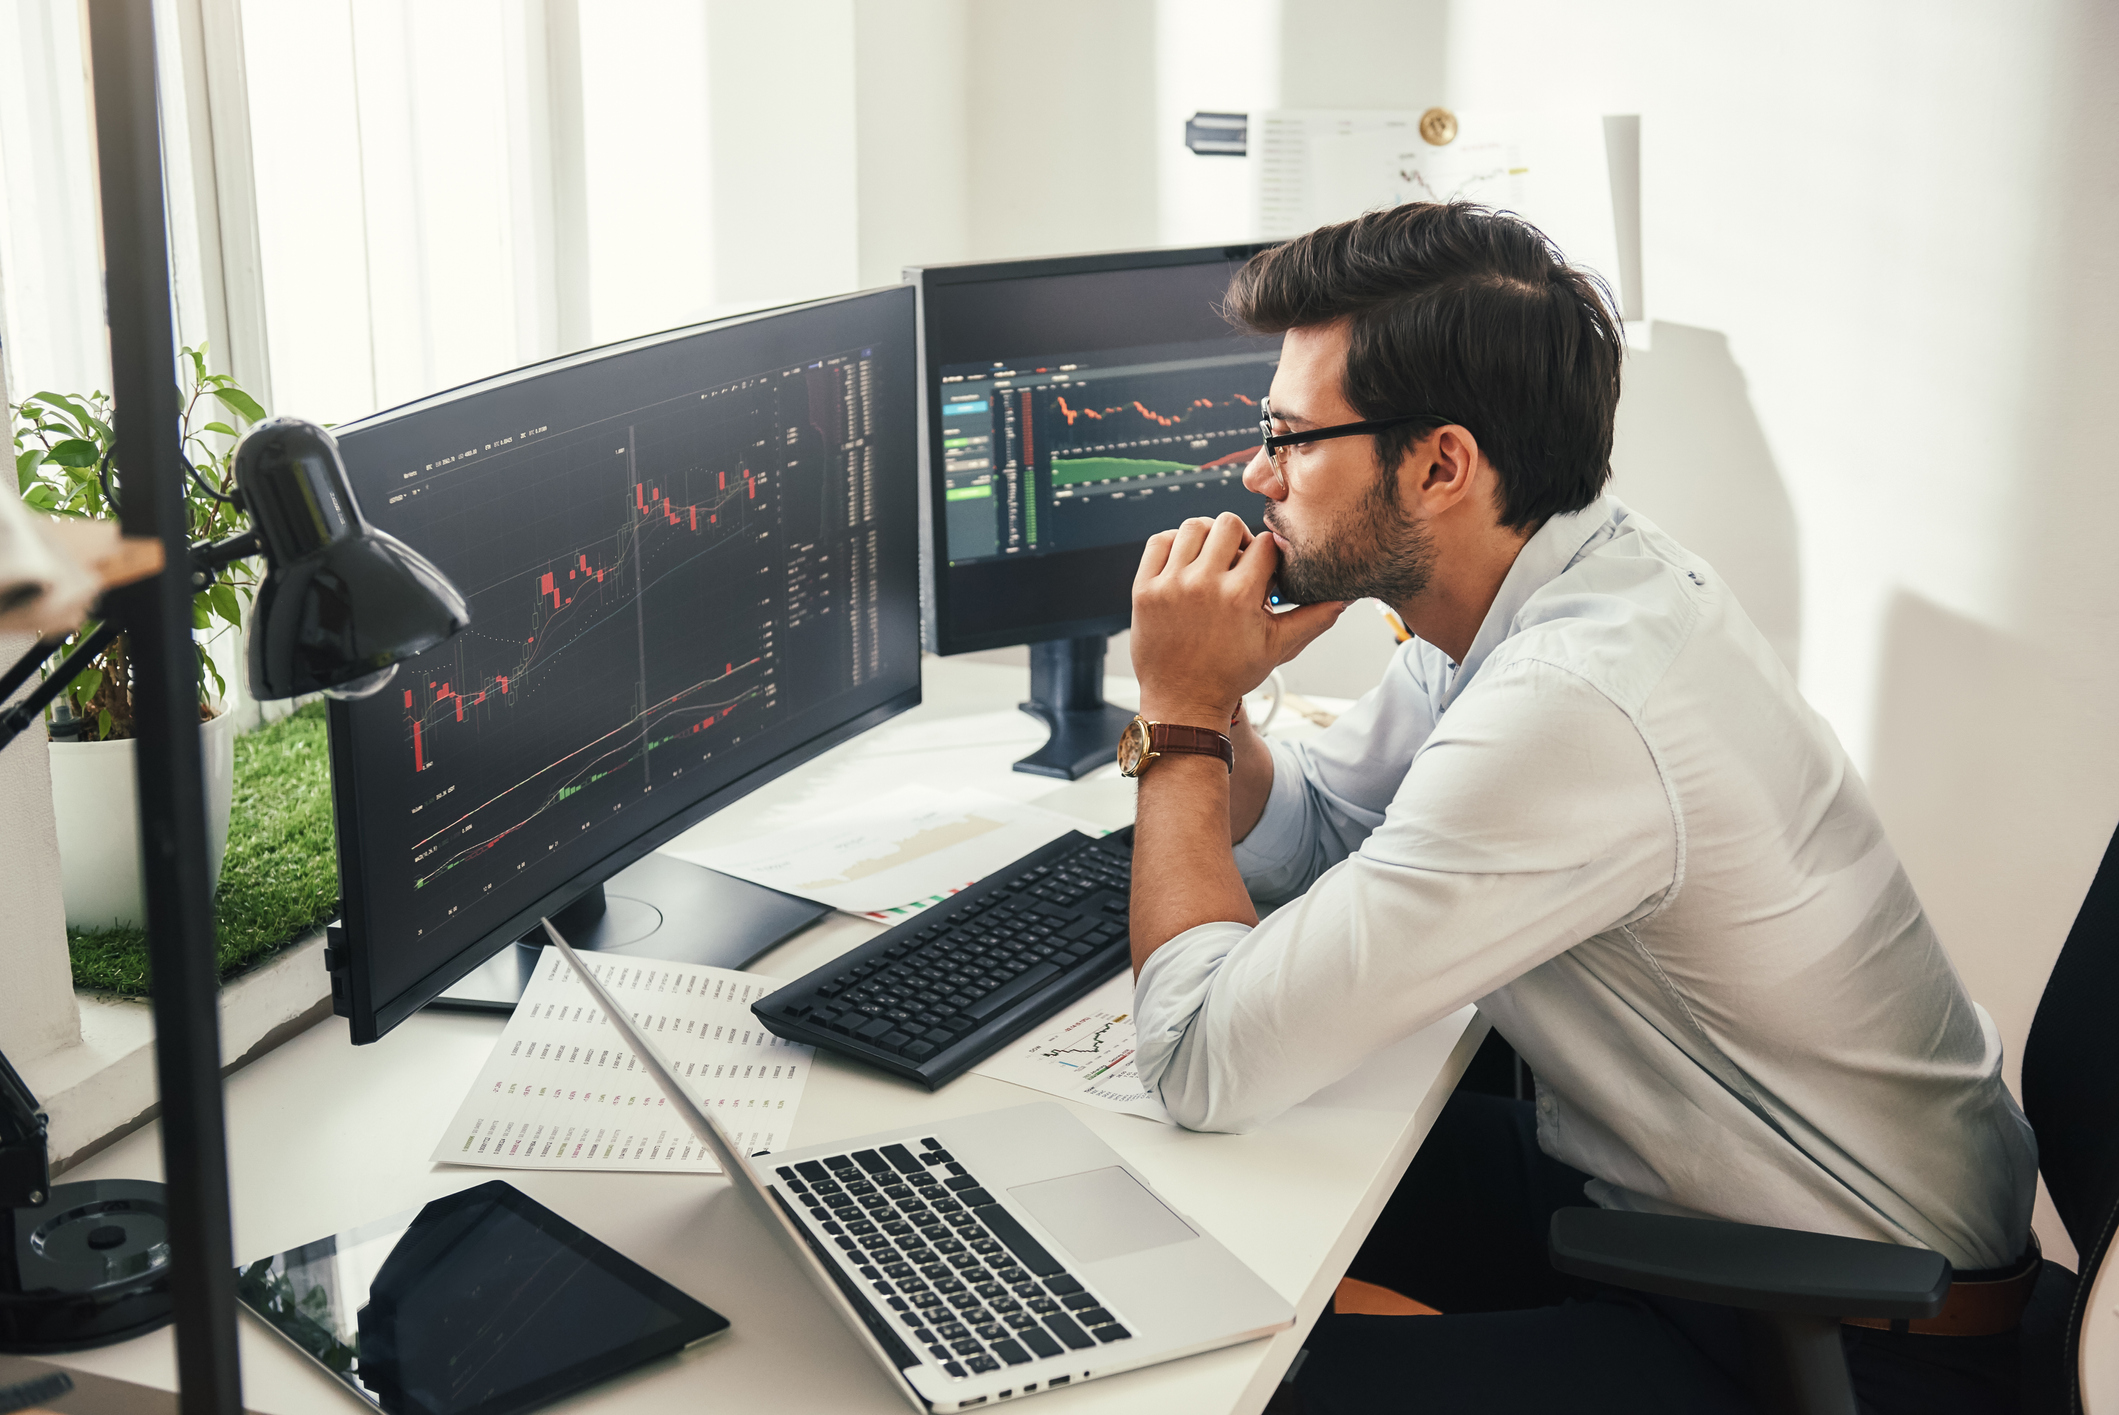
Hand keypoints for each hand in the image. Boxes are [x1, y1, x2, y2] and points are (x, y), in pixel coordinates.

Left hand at [1130, 513, 1345, 727]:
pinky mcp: (1143, 589)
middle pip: (1227, 524)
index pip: (1264, 544)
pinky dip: (1173, 544)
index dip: (1270, 554)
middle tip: (1238, 561)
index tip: (1264, 569)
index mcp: (1239, 596)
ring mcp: (1169, 585)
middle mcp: (1203, 585)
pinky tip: (1185, 563)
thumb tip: (1345, 597)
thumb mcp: (1278, 647)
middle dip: (1239, 538)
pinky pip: (1158, 542)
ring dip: (1206, 537)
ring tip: (1211, 560)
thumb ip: (1313, 618)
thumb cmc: (1231, 675)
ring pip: (1192, 526)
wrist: (1183, 702)